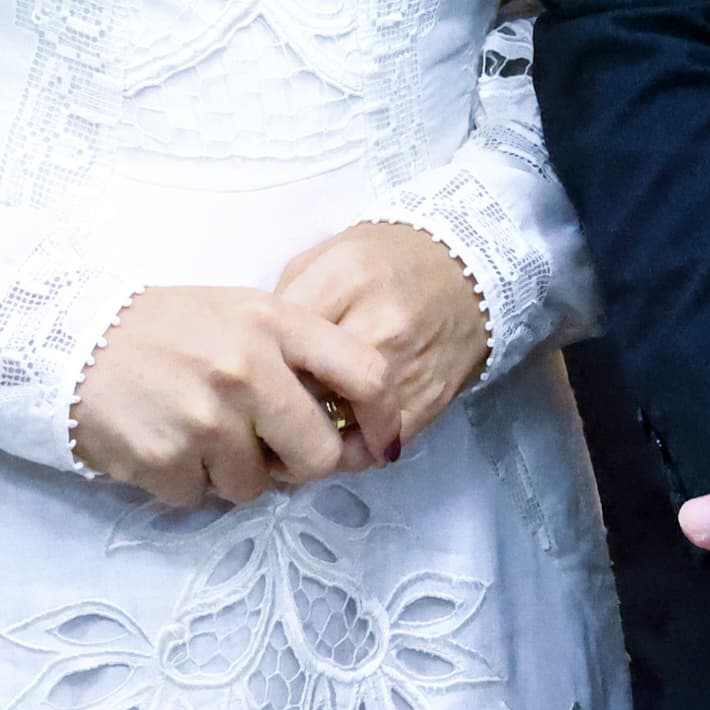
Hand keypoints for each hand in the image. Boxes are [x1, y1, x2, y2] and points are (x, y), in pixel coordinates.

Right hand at [69, 285, 391, 506]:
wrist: (70, 339)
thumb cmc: (166, 329)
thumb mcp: (241, 313)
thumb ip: (295, 354)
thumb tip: (345, 420)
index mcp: (275, 324)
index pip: (365, 373)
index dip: (382, 417)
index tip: (375, 441)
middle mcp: (248, 370)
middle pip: (318, 455)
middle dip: (299, 466)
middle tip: (269, 451)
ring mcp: (207, 418)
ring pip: (256, 488)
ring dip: (232, 474)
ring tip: (198, 433)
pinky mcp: (167, 459)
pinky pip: (202, 499)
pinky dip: (186, 483)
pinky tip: (165, 443)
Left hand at [273, 220, 488, 455]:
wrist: (465, 267)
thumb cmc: (386, 259)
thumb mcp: (326, 257)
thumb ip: (288, 300)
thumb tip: (256, 355)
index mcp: (342, 281)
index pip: (278, 345)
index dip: (253, 374)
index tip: (244, 387)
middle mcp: (376, 325)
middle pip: (305, 393)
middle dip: (277, 414)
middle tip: (261, 422)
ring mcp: (406, 367)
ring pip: (339, 431)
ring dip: (312, 440)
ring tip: (295, 436)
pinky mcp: (429, 400)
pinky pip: (377, 447)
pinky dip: (352, 452)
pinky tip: (338, 440)